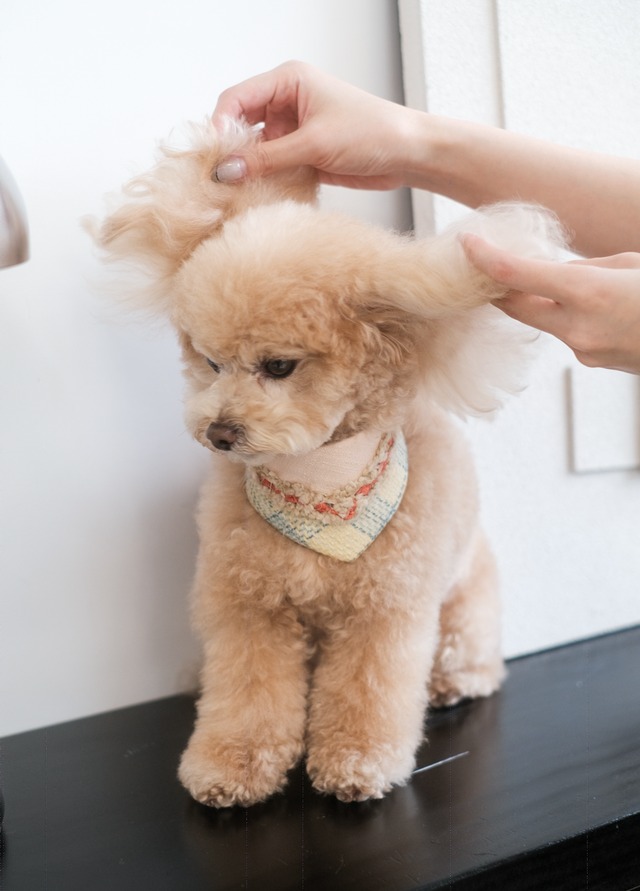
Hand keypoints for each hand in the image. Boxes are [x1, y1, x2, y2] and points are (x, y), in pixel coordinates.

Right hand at [212, 60, 420, 189]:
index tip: (212, 158)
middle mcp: (287, 102)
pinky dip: (266, 181)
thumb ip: (267, 159)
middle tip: (220, 181)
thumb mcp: (314, 144)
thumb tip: (225, 171)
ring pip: (256, 150)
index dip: (219, 126)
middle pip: (242, 125)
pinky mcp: (303, 154)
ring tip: (238, 193)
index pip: (236, 99)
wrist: (408, 154)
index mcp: (288, 81)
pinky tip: (260, 196)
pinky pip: (273, 167)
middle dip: (231, 151)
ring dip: (249, 170)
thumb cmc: (370, 133)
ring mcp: (294, 130)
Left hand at [461, 235, 639, 373]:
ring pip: (545, 319)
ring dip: (543, 299)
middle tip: (487, 265)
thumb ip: (585, 268)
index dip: (485, 259)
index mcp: (589, 292)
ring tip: (571, 280)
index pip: (517, 276)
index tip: (466, 244)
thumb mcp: (630, 264)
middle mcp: (578, 327)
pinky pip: (568, 332)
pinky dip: (569, 314)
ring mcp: (584, 350)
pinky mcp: (593, 361)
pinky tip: (597, 305)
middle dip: (499, 286)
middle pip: (516, 306)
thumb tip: (554, 274)